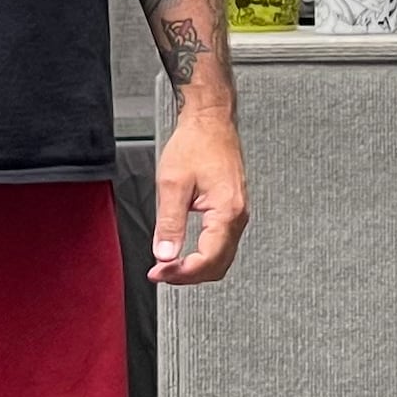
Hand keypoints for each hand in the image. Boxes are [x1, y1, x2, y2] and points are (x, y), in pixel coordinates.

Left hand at [150, 97, 248, 284]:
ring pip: (221, 258)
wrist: (210, 121)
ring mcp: (237, 213)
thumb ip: (169, 223)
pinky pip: (222, 244)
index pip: (208, 259)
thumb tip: (165, 255)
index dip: (181, 272)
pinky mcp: (232, 210)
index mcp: (227, 210)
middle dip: (188, 275)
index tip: (158, 273)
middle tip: (160, 274)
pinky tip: (184, 253)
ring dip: (196, 267)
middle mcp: (238, 215)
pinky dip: (203, 255)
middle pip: (218, 265)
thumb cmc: (196, 143)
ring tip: (169, 266)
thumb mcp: (172, 184)